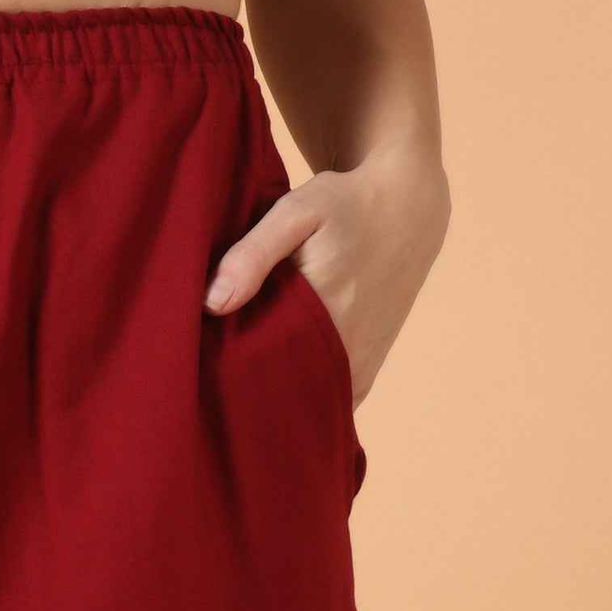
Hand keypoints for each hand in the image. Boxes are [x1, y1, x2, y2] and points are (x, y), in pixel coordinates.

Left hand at [204, 147, 449, 405]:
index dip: (224, 364)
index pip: (258, 362)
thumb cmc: (347, 206)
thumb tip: (212, 304)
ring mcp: (358, 370)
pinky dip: (298, 398)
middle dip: (243, 386)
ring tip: (239, 378)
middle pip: (277, 391)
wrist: (409, 212)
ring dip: (271, 396)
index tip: (201, 357)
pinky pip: (322, 404)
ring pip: (301, 403)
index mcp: (324, 311)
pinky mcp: (364, 378)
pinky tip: (273, 383)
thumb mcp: (298, 211)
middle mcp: (345, 350)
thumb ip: (254, 254)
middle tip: (212, 371)